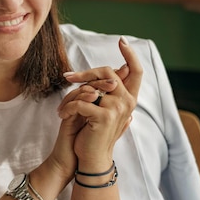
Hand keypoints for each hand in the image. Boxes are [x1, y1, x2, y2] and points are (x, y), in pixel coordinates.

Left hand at [57, 36, 142, 168]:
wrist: (90, 159)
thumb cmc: (93, 133)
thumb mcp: (101, 109)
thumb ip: (107, 91)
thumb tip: (115, 70)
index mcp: (129, 99)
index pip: (137, 71)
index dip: (131, 55)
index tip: (122, 41)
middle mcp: (128, 102)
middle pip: (107, 72)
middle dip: (85, 72)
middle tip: (67, 76)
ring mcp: (118, 109)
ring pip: (91, 87)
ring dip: (72, 96)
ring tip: (62, 107)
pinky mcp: (104, 117)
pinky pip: (81, 102)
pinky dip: (68, 108)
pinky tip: (62, 116)